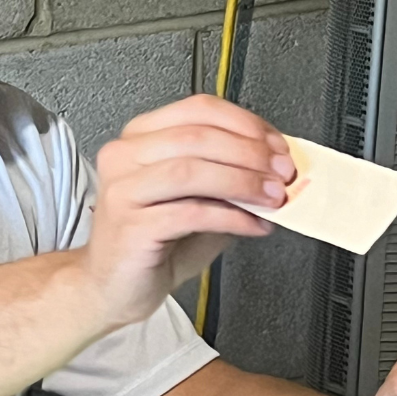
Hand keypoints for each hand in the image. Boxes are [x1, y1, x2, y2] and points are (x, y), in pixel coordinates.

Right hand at [79, 94, 295, 327]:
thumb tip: (276, 167)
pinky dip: (232, 217)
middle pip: (196, 136)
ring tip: (273, 198)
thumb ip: (227, 177)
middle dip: (250, 153)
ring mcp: (122, 190)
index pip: (197, 109)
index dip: (246, 124)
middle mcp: (124, 156)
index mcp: (139, 138)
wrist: (113, 286)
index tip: (277, 145)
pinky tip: (254, 225)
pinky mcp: (130, 226)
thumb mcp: (195, 198)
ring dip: (243, 182)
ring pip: (191, 170)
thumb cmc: (153, 241)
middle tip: (283, 172)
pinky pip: (190, 213)